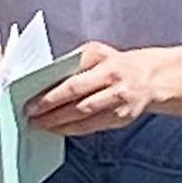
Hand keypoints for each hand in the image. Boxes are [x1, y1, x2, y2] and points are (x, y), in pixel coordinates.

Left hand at [26, 42, 161, 135]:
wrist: (151, 77)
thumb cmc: (115, 63)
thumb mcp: (95, 53)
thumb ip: (73, 63)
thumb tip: (45, 78)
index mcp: (101, 59)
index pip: (71, 77)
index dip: (50, 91)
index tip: (30, 97)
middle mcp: (112, 79)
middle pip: (77, 97)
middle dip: (51, 108)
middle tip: (31, 114)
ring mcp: (119, 100)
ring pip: (85, 114)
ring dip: (60, 122)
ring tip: (41, 124)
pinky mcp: (123, 117)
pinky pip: (94, 126)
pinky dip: (75, 129)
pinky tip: (59, 129)